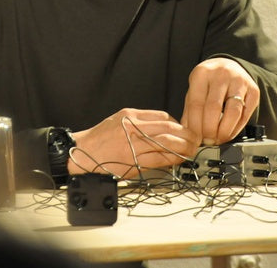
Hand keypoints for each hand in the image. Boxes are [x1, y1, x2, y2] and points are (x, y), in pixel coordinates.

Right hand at [69, 108, 198, 178]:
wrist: (81, 153)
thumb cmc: (99, 139)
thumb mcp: (118, 121)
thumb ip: (139, 122)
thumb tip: (163, 129)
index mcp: (130, 115)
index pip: (162, 116)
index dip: (177, 124)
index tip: (184, 130)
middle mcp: (132, 127)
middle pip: (167, 128)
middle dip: (185, 134)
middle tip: (195, 140)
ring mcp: (132, 144)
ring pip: (165, 143)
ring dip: (182, 147)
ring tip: (191, 150)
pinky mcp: (131, 161)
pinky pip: (157, 159)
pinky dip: (170, 159)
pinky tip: (178, 160)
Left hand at [180, 57, 258, 145]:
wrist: (228, 65)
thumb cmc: (208, 81)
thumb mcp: (195, 89)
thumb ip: (190, 110)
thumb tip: (189, 134)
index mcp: (202, 73)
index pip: (196, 104)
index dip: (196, 125)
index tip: (195, 138)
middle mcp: (222, 74)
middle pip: (214, 108)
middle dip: (209, 130)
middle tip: (207, 140)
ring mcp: (239, 81)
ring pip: (233, 112)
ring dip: (224, 131)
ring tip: (218, 139)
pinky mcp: (253, 90)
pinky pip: (245, 115)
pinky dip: (236, 128)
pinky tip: (229, 133)